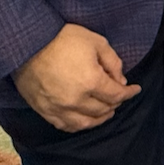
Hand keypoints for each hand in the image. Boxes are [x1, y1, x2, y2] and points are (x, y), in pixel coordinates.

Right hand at [12, 23, 140, 131]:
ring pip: (86, 123)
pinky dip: (79, 125)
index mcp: (91, 81)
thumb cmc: (63, 39)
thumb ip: (113, 63)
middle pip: (103, 109)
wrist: (28, 43)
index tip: (135, 89)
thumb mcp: (97, 42)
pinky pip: (65, 126)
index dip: (129, 93)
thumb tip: (120, 81)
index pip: (116, 95)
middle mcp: (76, 100)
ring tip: (107, 112)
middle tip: (119, 96)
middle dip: (116, 103)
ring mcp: (58, 108)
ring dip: (100, 118)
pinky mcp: (44, 110)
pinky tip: (85, 120)